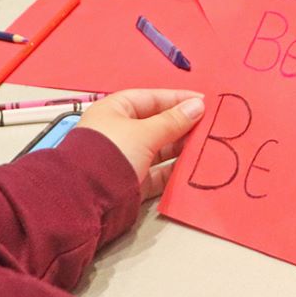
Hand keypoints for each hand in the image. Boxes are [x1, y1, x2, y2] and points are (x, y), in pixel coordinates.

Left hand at [77, 90, 204, 199]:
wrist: (87, 198)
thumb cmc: (111, 153)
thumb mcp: (144, 132)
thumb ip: (173, 121)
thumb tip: (198, 106)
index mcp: (115, 110)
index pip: (151, 98)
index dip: (177, 99)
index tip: (204, 102)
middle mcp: (119, 132)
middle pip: (157, 124)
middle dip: (182, 125)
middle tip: (209, 125)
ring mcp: (126, 158)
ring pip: (159, 149)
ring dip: (181, 148)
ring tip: (205, 145)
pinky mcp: (132, 181)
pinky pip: (158, 172)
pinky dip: (174, 171)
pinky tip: (192, 167)